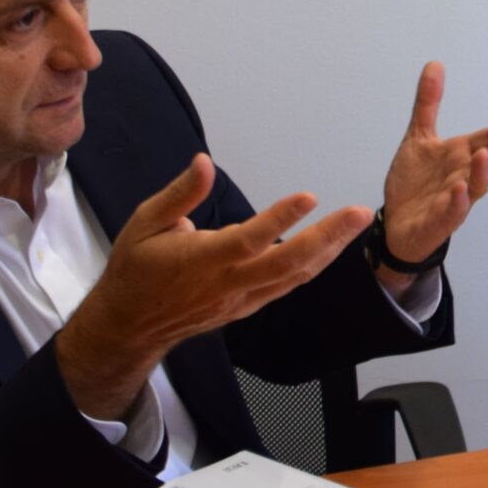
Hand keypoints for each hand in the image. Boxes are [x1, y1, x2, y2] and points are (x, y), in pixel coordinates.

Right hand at [57, 155, 369, 419]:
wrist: (129, 325)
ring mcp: (241, 299)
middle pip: (287, 262)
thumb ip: (179, 194)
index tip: (309, 197)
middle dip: (327, 237)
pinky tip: (330, 249)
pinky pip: (285, 287)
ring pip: (293, 277)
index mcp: (201, 259)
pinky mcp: (246, 308)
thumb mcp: (144, 223)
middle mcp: (228, 282)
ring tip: (355, 224)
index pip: (248, 239)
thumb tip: (204, 162)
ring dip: (328, 251)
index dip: (279, 218)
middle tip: (359, 213)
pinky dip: (310, 268)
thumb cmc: (135, 269)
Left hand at [380, 61, 487, 269]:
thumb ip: (428, 103)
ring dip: (482, 173)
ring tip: (483, 155)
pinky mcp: (440, 221)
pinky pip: (453, 213)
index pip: (487, 141)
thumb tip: (435, 64)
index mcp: (462, 157)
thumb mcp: (419, 137)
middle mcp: (464, 177)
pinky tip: (458, 189)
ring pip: (477, 188)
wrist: (395, 223)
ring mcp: (455, 200)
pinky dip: (458, 202)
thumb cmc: (415, 183)